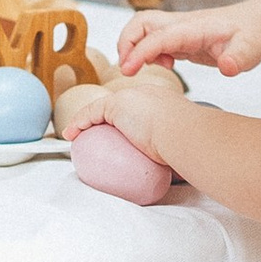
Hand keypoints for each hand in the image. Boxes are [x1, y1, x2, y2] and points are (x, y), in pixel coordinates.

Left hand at [59, 63, 182, 159]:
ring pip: (102, 108)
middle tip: (99, 135)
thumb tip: (175, 166)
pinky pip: (92, 113)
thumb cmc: (188, 143)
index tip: (122, 134)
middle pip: (119, 106)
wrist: (185, 134)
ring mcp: (132, 97)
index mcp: (164, 103)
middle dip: (106, 118)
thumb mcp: (179, 144)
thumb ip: (173, 149)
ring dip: (87, 121)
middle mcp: (147, 95)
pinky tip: (72, 133)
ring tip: (78, 133)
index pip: (139, 108)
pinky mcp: (117, 104)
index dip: (126, 120)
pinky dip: (80, 122)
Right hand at [118, 2, 260, 77]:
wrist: (259, 25)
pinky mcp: (181, 39)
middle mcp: (182, 25)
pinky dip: (148, 52)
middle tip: (127, 69)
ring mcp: (180, 30)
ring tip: (145, 68)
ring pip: (143, 29)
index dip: (140, 51)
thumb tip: (228, 68)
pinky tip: (166, 65)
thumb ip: (239, 58)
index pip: (158, 35)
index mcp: (194, 27)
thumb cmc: (254, 35)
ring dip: (134, 47)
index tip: (128, 70)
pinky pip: (154, 40)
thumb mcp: (252, 49)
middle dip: (125, 42)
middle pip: (140, 22)